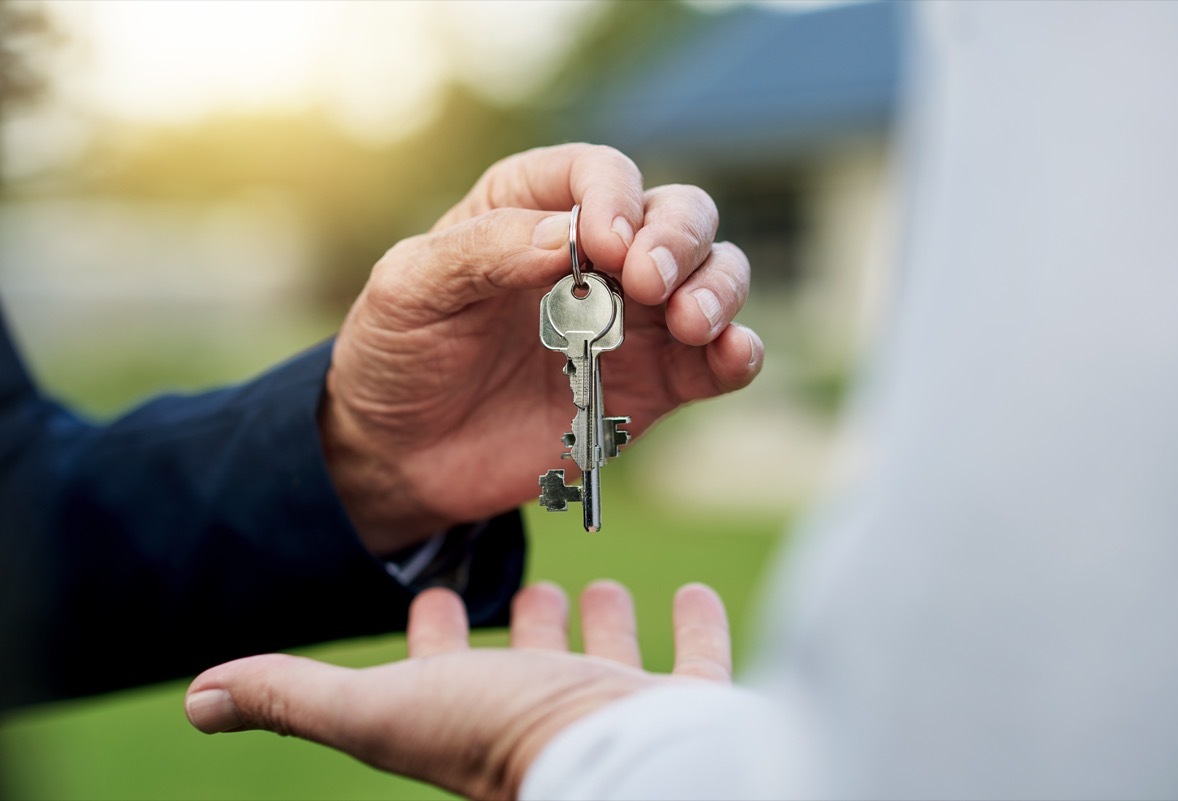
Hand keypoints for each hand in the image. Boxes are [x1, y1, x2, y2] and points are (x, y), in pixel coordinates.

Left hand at [184, 581, 731, 799]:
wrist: (621, 766)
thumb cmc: (500, 739)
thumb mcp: (382, 709)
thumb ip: (295, 696)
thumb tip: (196, 697)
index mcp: (476, 713)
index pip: (444, 666)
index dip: (432, 632)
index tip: (434, 594)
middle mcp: (545, 714)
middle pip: (530, 663)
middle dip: (525, 624)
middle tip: (528, 588)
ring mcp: (616, 713)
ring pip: (606, 660)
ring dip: (602, 625)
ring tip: (597, 585)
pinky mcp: (684, 711)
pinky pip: (692, 663)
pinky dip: (691, 627)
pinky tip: (690, 589)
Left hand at [318, 143, 763, 551]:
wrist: (402, 456)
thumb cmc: (397, 354)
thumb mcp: (409, 288)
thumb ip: (485, 251)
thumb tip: (574, 235)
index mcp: (533, 209)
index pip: (599, 173)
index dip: (614, 197)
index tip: (605, 244)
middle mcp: (597, 255)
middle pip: (677, 214)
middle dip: (679, 238)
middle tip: (648, 282)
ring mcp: (631, 321)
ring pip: (714, 275)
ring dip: (718, 288)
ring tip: (689, 321)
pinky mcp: (652, 386)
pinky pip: (715, 361)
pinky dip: (737, 353)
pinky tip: (732, 354)